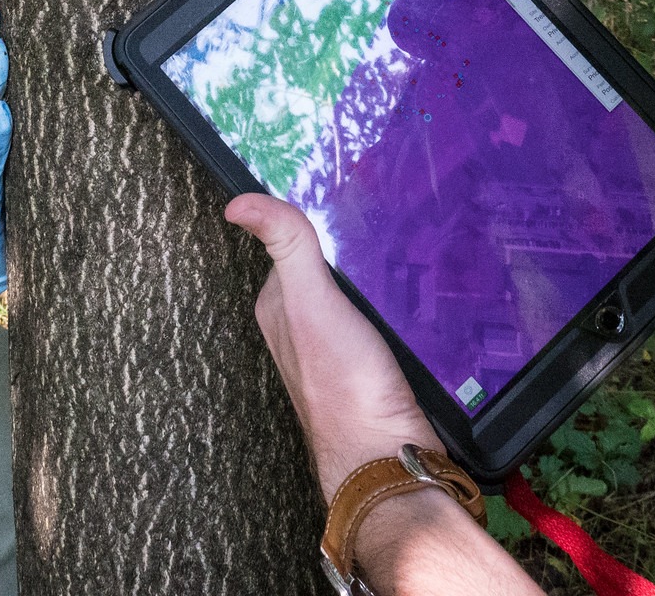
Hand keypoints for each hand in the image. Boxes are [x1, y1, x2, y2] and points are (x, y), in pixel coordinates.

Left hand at [225, 194, 437, 499]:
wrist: (388, 456)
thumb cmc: (344, 386)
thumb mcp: (311, 302)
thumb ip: (286, 248)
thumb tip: (239, 204)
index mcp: (279, 310)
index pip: (293, 246)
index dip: (319, 224)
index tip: (345, 199)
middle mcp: (303, 331)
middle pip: (328, 273)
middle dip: (353, 254)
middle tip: (385, 230)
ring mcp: (337, 353)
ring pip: (357, 300)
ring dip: (380, 284)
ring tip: (406, 262)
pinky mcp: (372, 370)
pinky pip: (382, 326)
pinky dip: (397, 312)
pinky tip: (415, 305)